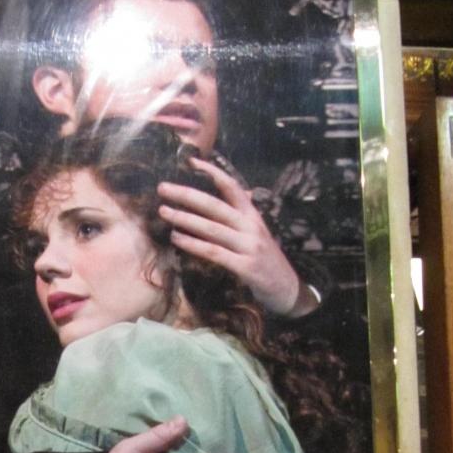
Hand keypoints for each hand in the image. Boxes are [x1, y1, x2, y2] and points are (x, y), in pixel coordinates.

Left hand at [158, 158, 316, 317]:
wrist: (288, 290)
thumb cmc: (267, 261)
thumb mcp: (256, 234)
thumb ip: (239, 218)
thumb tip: (222, 199)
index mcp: (253, 215)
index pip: (232, 187)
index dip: (212, 172)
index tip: (190, 162)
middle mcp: (251, 227)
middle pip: (216, 205)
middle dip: (187, 195)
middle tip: (163, 188)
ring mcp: (249, 246)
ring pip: (212, 228)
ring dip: (185, 219)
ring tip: (164, 212)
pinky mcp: (246, 267)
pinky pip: (214, 253)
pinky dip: (193, 245)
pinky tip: (177, 239)